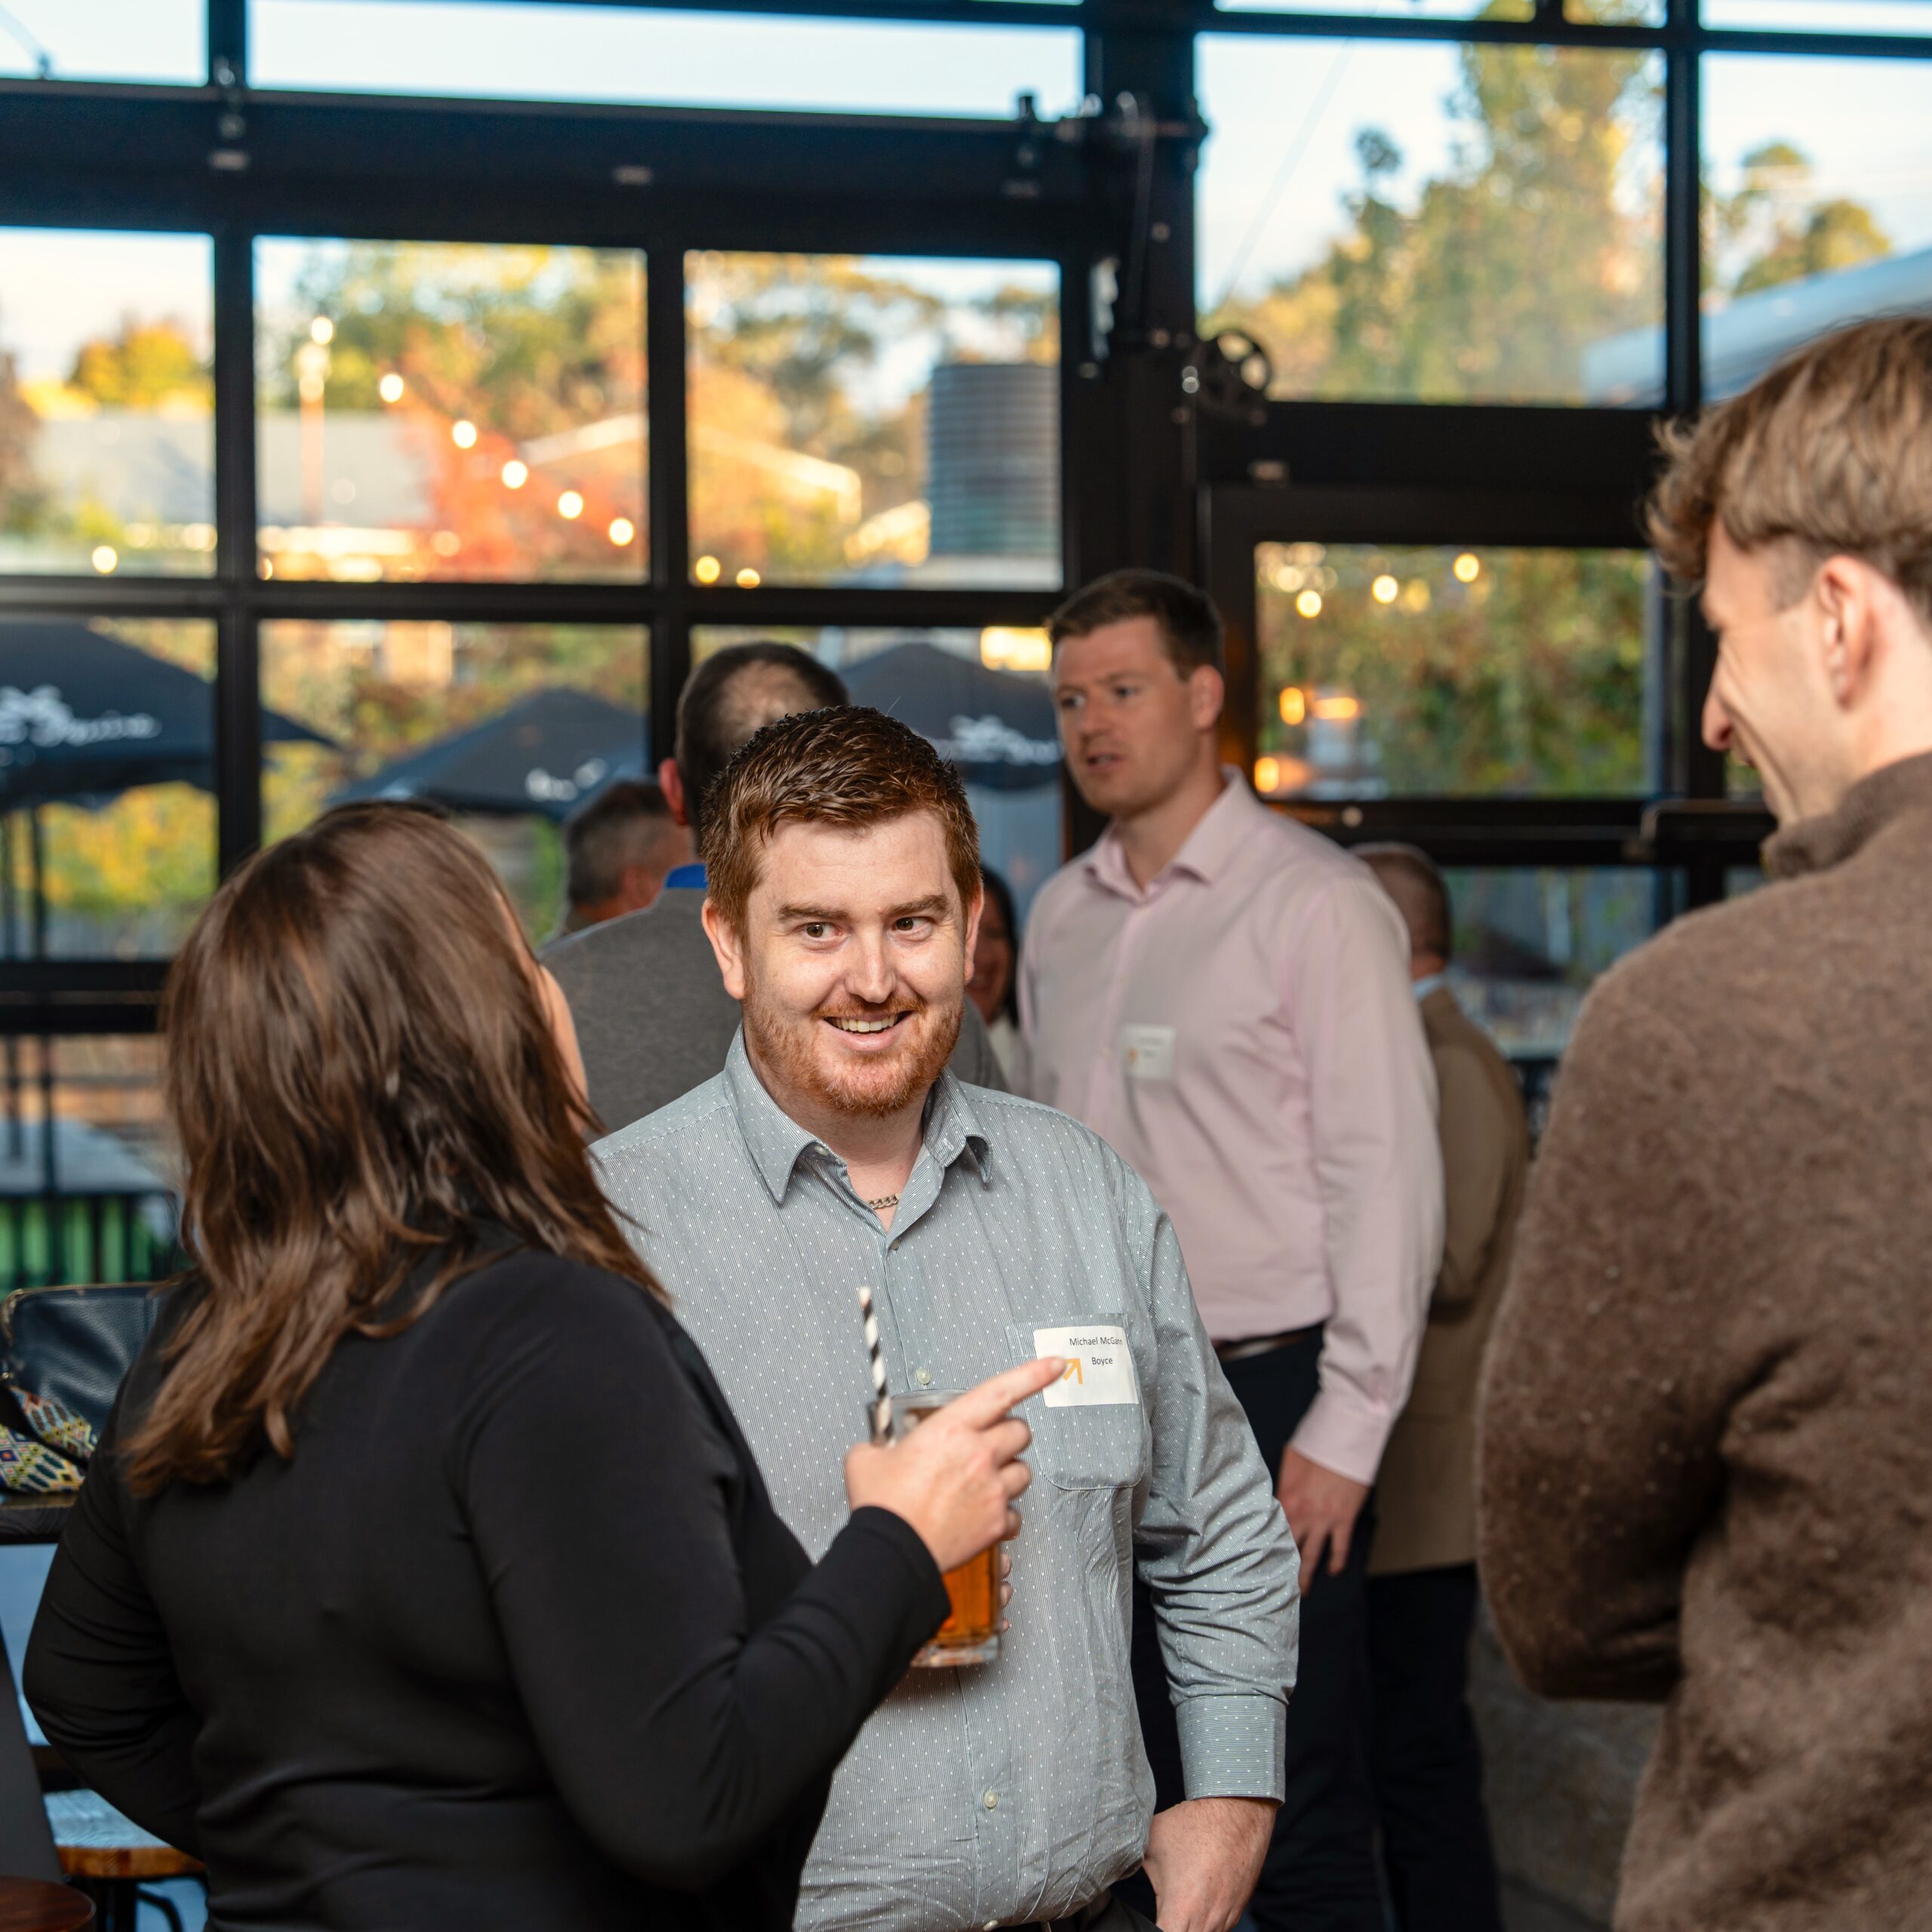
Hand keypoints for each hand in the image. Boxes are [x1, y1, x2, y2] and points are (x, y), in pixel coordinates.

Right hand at [843, 1357, 1061, 1573]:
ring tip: (988, 1480)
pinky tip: (986, 1516)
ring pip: (1024, 1471)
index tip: (1055, 1364)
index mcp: (951, 1429)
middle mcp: (979, 1455)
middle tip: (992, 1441)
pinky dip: (1004, 1516)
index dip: (1034, 1373)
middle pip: (1020, 1431)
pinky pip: (1015, 1514)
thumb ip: (880, 1445)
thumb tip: (877, 1449)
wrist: (892, 1553)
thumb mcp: (866, 1459)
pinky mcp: (995, 1523)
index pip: (1002, 1390)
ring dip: (1010, 1472)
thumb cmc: (882, 1508)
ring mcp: (992, 1489)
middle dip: (1010, 1433)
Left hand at [1141, 1796, 1276, 1931]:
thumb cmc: (1194, 1825)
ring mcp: (1224, 1920)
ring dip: (1187, 1926)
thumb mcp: (1151, 1841)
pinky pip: (1215, 1929)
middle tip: (1161, 1908)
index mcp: (1181, 1909)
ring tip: (1180, 1900)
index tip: (1147, 1921)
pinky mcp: (1235, 1913)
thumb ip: (1130, 1863)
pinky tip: (1196, 1898)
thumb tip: (1112, 1867)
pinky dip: (1203, 1921)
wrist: (1238, 1812)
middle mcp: (1206, 1922)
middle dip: (1168, 1927)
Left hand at [1275, 1447, 1369, 1589]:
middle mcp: (1301, 1514)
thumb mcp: (1289, 1462)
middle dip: (1282, 1569)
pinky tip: (1334, 1571)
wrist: (1345, 1439)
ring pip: (1312, 1554)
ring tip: (1302, 1591)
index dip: (1264, 1547)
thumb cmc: (1315, 1445)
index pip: (1270, 1529)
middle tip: (1276, 1586)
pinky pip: (1340, 1546)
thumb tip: (1274, 1496)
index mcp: (1284, 1498)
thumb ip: (1281, 1483)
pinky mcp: (1344, 1519)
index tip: (1257, 1562)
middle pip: (1288, 1548)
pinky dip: (1337, 1561)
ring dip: (1306, 1575)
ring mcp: (1323, 1519)